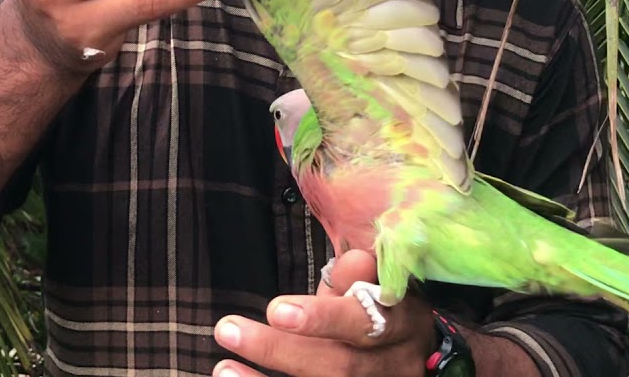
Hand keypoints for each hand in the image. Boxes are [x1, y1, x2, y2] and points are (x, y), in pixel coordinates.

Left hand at [213, 250, 436, 376]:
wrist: (405, 349)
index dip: (324, 319)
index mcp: (404, 323)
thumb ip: (358, 277)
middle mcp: (396, 365)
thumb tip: (353, 262)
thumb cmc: (380, 307)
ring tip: (223, 368)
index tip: (275, 309)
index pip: (366, 322)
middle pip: (340, 366)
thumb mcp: (377, 284)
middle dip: (282, 350)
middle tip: (229, 330)